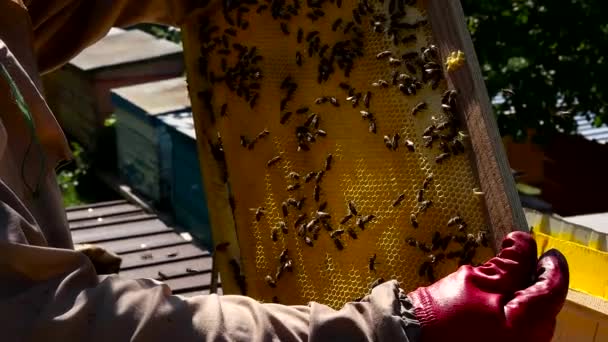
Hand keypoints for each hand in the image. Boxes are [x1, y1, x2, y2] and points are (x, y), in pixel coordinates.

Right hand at [408, 231, 568, 341]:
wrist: (411, 338)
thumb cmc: (442, 317)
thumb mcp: (476, 281)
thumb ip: (509, 263)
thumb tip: (524, 243)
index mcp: (530, 324)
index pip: (553, 287)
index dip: (550, 263)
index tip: (541, 247)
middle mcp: (529, 340)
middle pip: (543, 300)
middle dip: (532, 276)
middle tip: (514, 256)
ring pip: (529, 311)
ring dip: (518, 290)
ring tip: (498, 274)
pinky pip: (515, 323)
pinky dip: (507, 305)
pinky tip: (489, 296)